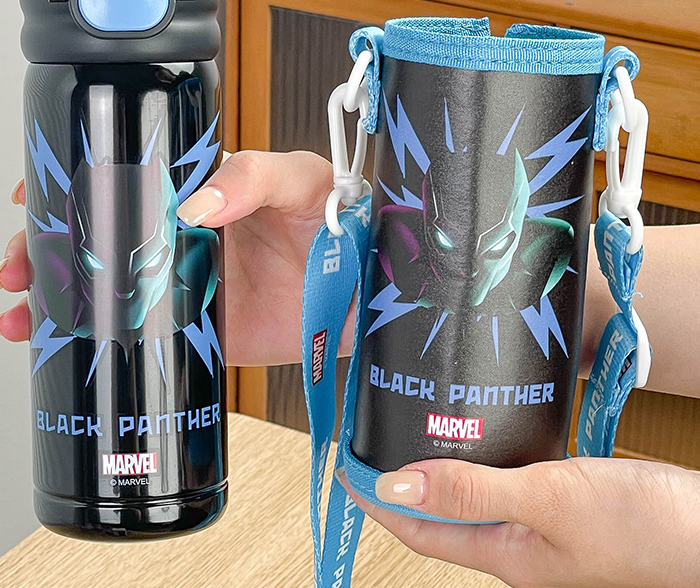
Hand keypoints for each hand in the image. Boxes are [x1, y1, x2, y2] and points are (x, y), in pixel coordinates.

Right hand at [0, 150, 348, 365]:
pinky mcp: (201, 332)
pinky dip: (100, 344)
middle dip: (48, 248)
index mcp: (203, 192)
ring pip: (109, 290)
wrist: (371, 292)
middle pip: (102, 238)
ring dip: (59, 299)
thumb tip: (196, 200)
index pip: (128, 181)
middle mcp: (186, 239)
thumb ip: (253, 176)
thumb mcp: (302, 179)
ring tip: (23, 312)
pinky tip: (63, 346)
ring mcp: (188, 287)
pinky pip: (142, 339)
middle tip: (19, 260)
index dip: (79, 185)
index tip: (37, 190)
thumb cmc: (346, 220)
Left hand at [345, 455, 699, 587]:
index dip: (376, 498)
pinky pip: (503, 480)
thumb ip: (473, 491)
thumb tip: (396, 485)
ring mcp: (536, 525)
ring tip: (412, 427)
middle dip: (399, 482)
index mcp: (503, 556)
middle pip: (438, 514)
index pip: (416, 529)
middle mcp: (513, 544)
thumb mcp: (548, 501)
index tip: (344, 465)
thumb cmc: (638, 530)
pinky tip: (480, 430)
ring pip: (469, 494)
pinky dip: (479, 457)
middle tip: (372, 440)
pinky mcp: (558, 502)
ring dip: (436, 466)